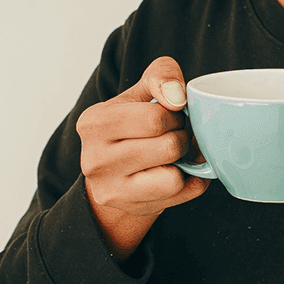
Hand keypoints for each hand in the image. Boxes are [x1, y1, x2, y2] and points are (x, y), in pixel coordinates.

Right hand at [77, 56, 208, 257]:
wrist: (115, 171)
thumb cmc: (131, 125)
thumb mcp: (140, 92)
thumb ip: (160, 76)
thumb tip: (177, 96)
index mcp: (93, 123)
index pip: (154, 118)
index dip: (175, 115)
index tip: (172, 115)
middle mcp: (95, 159)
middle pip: (168, 147)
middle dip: (182, 137)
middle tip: (176, 134)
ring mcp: (111, 189)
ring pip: (174, 177)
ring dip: (186, 162)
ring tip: (175, 153)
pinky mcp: (130, 208)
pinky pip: (180, 194)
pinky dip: (190, 181)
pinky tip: (178, 171)